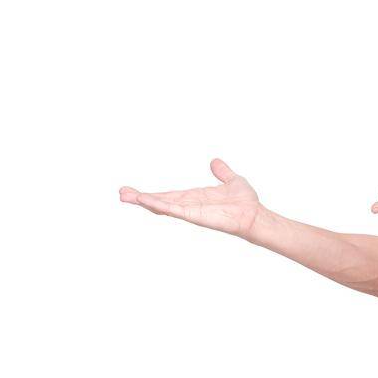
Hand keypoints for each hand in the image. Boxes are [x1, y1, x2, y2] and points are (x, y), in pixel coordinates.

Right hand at [119, 158, 268, 239]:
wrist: (255, 215)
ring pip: (162, 206)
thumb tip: (215, 162)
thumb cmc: (245, 202)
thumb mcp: (232, 180)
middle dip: (140, 198)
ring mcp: (191, 211)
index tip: (133, 191)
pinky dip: (159, 204)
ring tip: (126, 196)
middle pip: (159, 202)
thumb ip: (222, 172)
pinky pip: (174, 209)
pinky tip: (145, 200)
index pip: (167, 195)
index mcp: (194, 198)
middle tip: (121, 194)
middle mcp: (189, 205)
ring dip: (144, 201)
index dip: (151, 194)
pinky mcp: (196, 216)